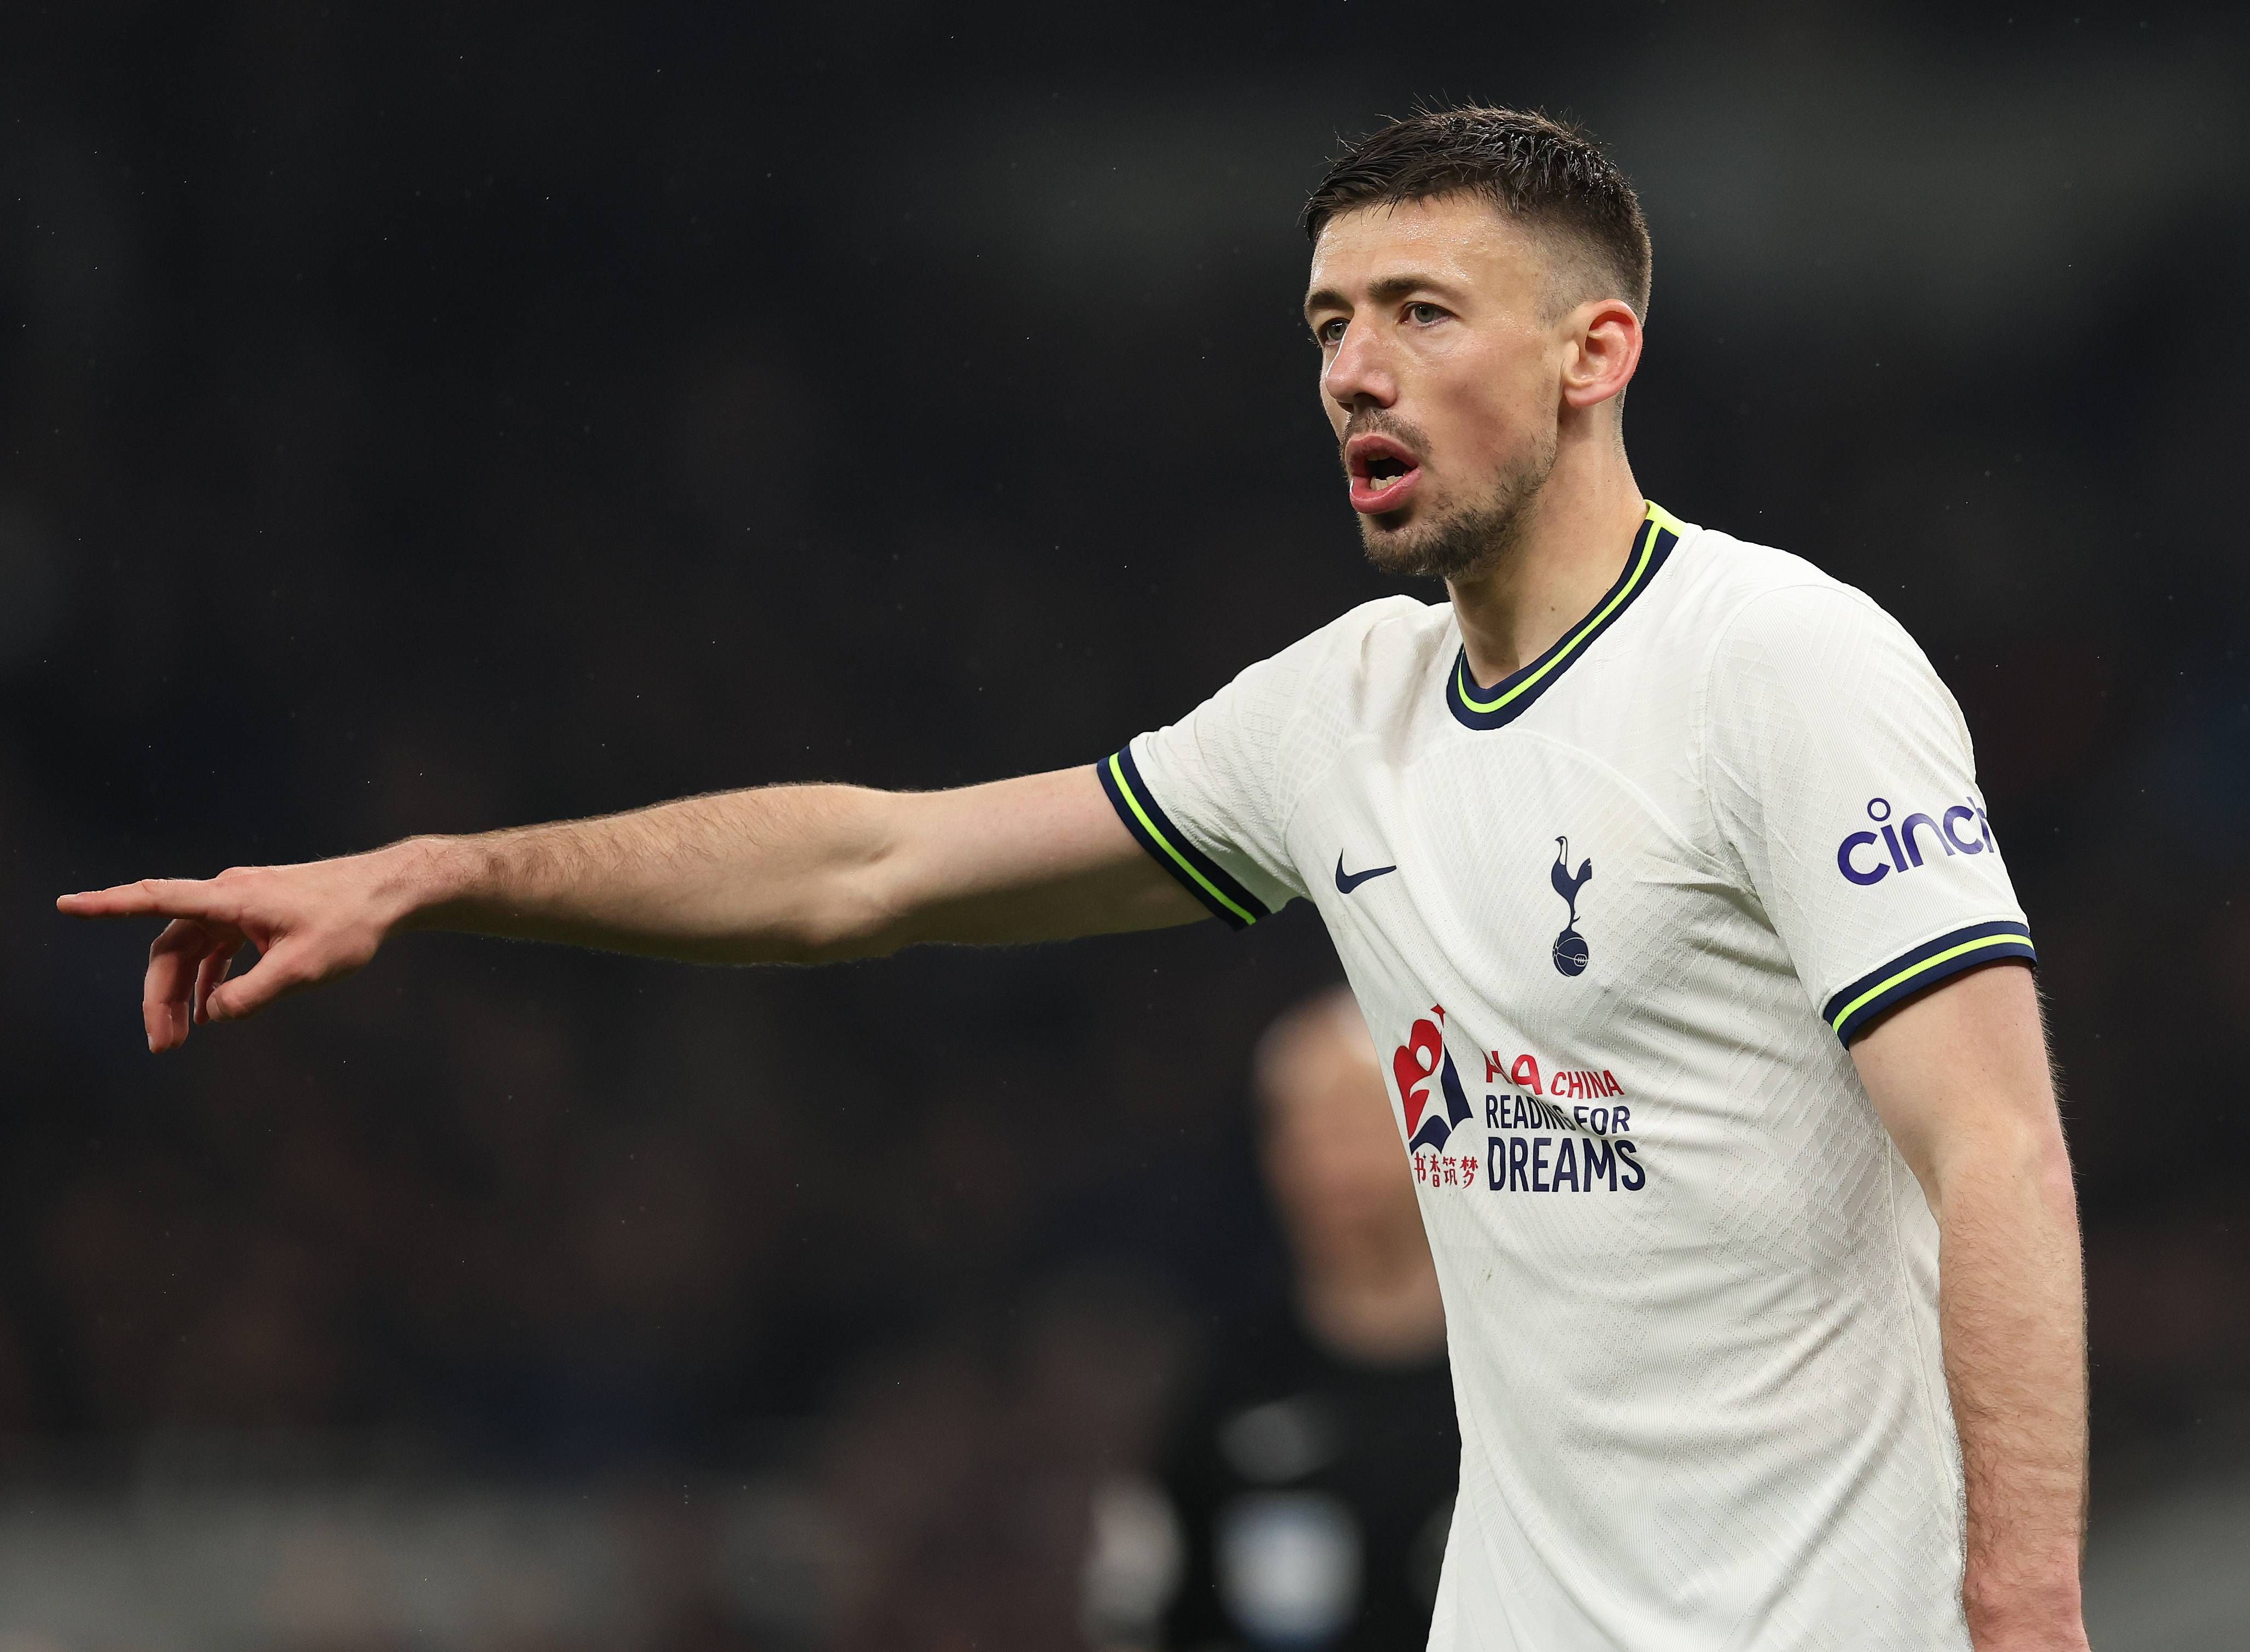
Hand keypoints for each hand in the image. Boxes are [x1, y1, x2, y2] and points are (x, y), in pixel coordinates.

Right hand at [57, 847, 421, 1050]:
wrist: (388, 892)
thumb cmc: (350, 923)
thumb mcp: (303, 968)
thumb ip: (253, 993)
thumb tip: (212, 1013)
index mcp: (231, 898)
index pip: (156, 899)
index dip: (108, 905)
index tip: (66, 905)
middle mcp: (228, 895)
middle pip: (172, 946)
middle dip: (160, 996)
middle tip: (162, 1045)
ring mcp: (242, 903)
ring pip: (192, 949)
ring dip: (183, 992)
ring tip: (179, 1039)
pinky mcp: (257, 914)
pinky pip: (217, 947)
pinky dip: (209, 978)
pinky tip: (209, 1011)